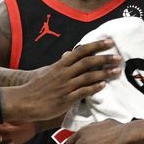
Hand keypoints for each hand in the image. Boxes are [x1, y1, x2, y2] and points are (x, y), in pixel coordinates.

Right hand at [2, 39, 120, 120]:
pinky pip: (82, 92)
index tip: (109, 41)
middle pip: (87, 62)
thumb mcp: (48, 71)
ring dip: (104, 73)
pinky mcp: (65, 99)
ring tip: (116, 71)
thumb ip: (62, 63)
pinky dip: (93, 88)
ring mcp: (65, 86)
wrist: (24, 102)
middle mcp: (64, 73)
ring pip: (88, 76)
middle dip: (104, 58)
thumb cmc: (37, 87)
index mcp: (61, 65)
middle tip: (119, 57)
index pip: (81, 51)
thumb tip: (70, 53)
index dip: (96, 45)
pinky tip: (103, 85)